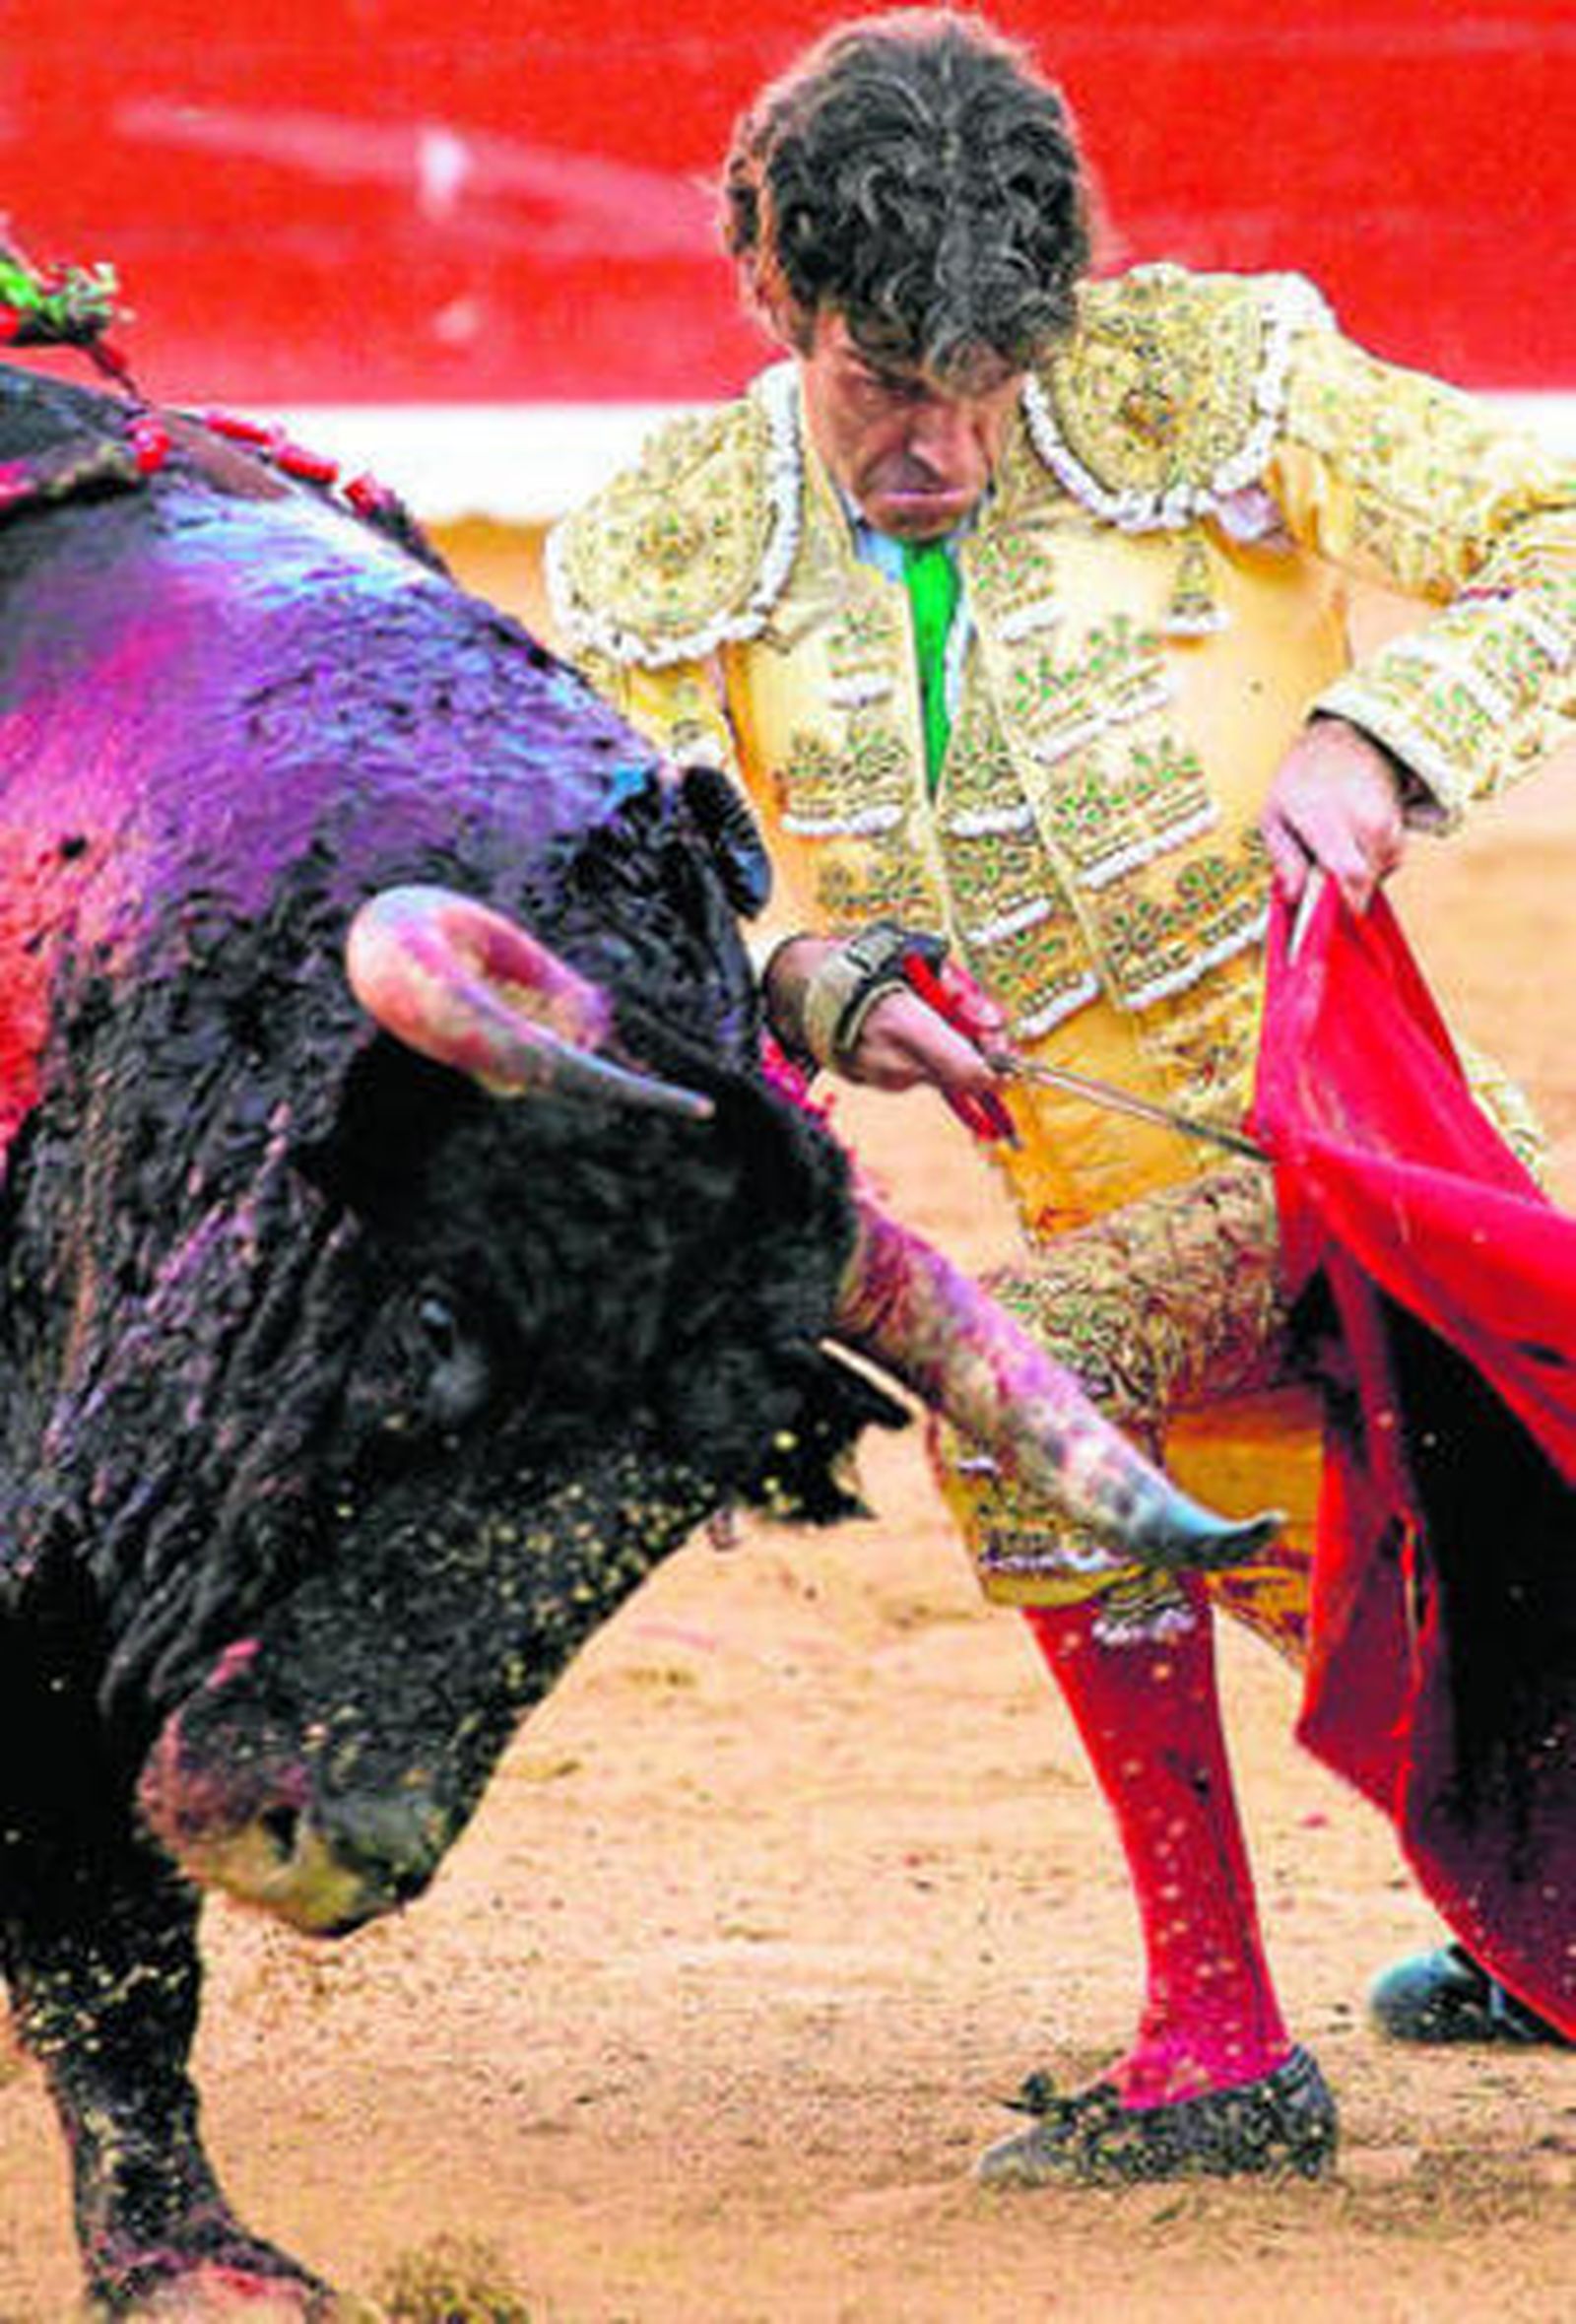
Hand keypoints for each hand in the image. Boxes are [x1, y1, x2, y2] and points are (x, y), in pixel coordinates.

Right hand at [764, 936, 1005, 1093]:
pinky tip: (906, 1035)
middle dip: (974, 1058)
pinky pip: (912, 1077)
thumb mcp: (921, 962)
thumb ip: (963, 995)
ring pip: (937, 1078)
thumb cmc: (861, 965)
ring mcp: (879, 1078)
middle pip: (958, 1079)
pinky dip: (919, 1059)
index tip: (1009, 1064)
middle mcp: (892, 1060)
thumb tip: (994, 1021)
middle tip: (977, 1034)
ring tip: (930, 1022)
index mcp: (906, 1024)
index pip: (969, 1071)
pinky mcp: (871, 1083)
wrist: (802, 984)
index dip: (997, 1071)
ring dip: (944, 1056)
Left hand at [1260, 719, 1406, 910]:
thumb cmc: (1305, 776)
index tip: (1323, 921)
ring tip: (1332, 852)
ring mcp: (1388, 825)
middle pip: (1363, 886)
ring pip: (1376, 878)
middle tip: (1319, 888)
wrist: (1348, 741)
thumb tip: (1292, 895)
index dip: (1339, 907)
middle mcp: (1366, 822)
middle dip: (1340, 897)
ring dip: (1353, 879)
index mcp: (1330, 818)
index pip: (1348, 875)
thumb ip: (1284, 858)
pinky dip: (1368, 865)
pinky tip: (1351, 846)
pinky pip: (1387, 864)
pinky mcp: (1400, 830)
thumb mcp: (1274, 815)